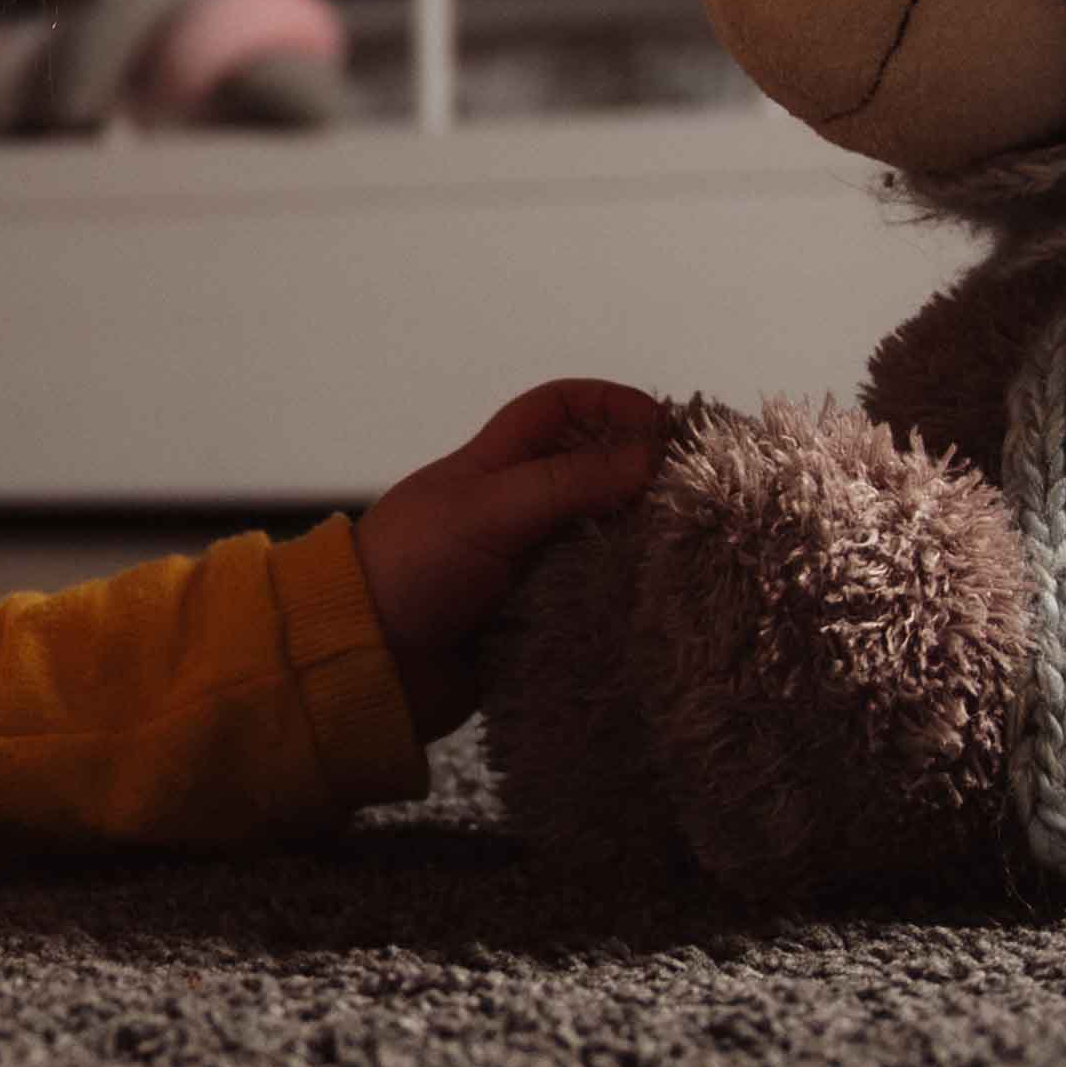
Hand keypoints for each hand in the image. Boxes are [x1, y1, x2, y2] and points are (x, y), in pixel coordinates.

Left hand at [355, 379, 667, 717]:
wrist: (363, 662)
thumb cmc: (413, 569)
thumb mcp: (488, 510)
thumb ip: (566, 482)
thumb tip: (651, 454)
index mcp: (492, 465)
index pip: (557, 409)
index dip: (608, 404)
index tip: (665, 427)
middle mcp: (514, 509)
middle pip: (591, 475)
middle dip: (642, 479)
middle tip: (702, 498)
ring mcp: (524, 566)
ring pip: (600, 539)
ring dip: (639, 543)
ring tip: (695, 552)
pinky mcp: (534, 619)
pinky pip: (592, 598)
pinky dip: (623, 597)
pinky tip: (662, 603)